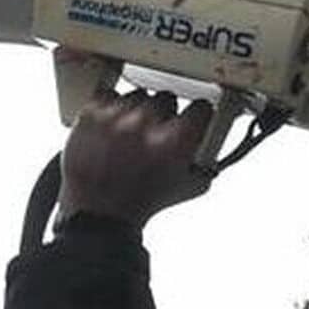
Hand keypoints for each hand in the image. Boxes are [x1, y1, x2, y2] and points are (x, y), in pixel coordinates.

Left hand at [57, 74, 213, 229]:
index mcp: (176, 140)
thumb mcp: (189, 186)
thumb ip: (208, 158)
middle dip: (163, 116)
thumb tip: (216, 136)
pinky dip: (110, 110)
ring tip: (129, 138)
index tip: (192, 120)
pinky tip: (112, 131)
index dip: (196, 117)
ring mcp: (117, 116)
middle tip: (154, 137)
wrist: (99, 213)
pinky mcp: (91, 114)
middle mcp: (147, 123)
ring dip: (136, 113)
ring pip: (137, 95)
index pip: (200, 107)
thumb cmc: (141, 202)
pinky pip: (108, 96)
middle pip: (166, 98)